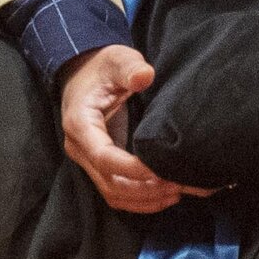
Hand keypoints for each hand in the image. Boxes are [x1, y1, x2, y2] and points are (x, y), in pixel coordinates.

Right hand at [59, 45, 206, 214]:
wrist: (83, 72)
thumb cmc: (103, 66)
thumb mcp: (117, 59)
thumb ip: (130, 67)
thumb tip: (145, 75)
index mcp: (80, 124)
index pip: (104, 157)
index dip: (132, 169)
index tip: (160, 171)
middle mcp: (79, 148)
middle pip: (109, 182)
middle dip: (144, 189)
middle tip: (179, 185)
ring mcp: (87, 159)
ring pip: (113, 193)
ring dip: (144, 199)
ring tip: (177, 193)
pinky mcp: (99, 164)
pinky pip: (115, 191)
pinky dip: (138, 200)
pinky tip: (165, 196)